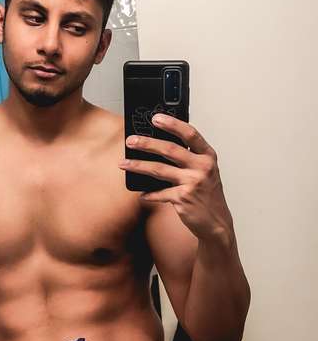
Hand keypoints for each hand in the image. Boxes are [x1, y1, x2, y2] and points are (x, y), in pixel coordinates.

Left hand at [118, 113, 233, 241]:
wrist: (217, 222)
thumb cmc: (207, 195)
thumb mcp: (204, 172)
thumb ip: (188, 158)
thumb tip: (158, 146)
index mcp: (208, 156)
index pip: (190, 134)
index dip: (172, 124)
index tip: (156, 118)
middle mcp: (202, 167)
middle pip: (169, 149)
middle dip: (147, 143)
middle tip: (130, 140)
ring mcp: (192, 182)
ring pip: (159, 170)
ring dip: (138, 166)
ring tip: (123, 163)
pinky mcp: (183, 198)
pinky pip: (159, 193)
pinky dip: (149, 194)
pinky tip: (142, 194)